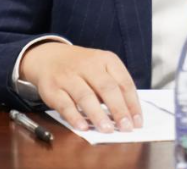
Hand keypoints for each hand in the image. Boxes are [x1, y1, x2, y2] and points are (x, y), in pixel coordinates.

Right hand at [20, 43, 142, 133]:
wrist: (49, 57)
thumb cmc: (82, 67)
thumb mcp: (101, 68)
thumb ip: (114, 87)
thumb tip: (128, 116)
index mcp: (106, 60)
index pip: (124, 82)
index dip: (132, 104)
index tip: (138, 122)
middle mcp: (88, 65)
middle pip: (107, 88)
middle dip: (118, 109)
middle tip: (126, 127)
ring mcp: (69, 76)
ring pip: (86, 96)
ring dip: (98, 114)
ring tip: (107, 129)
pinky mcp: (52, 88)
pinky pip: (65, 104)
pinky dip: (75, 117)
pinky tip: (83, 127)